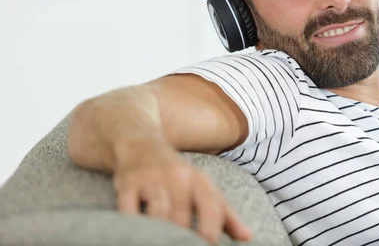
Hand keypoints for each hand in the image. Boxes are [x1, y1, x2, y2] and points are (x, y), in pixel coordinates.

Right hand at [113, 137, 251, 244]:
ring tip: (161, 241)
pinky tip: (139, 233)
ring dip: (160, 233)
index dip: (210, 233)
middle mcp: (178, 177)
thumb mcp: (203, 188)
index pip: (212, 209)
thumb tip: (247, 237)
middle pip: (183, 217)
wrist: (142, 145)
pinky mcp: (128, 184)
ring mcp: (152, 180)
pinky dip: (134, 224)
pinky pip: (129, 210)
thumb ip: (225, 214)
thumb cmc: (178, 176)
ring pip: (159, 214)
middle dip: (182, 238)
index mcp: (200, 181)